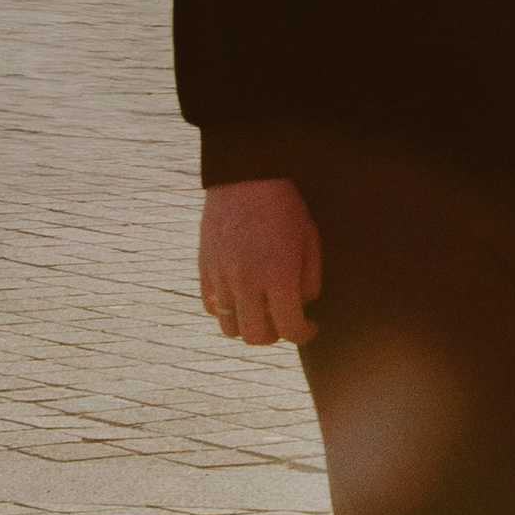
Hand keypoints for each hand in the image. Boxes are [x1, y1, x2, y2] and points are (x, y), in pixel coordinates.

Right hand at [198, 175, 320, 346]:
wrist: (246, 178)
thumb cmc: (285, 207)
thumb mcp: (309, 240)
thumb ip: (309, 280)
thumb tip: (301, 306)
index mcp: (279, 276)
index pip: (290, 328)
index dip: (304, 334)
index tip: (310, 328)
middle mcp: (247, 282)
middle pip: (256, 336)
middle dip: (275, 336)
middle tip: (284, 322)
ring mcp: (221, 277)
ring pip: (230, 328)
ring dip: (248, 327)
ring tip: (261, 312)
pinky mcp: (204, 269)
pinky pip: (210, 307)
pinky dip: (226, 310)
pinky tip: (240, 297)